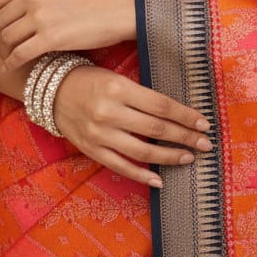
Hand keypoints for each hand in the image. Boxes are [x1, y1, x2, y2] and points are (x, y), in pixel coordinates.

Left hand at [0, 0, 135, 69]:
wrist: (119, 8)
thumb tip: (15, 7)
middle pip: (2, 21)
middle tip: (3, 48)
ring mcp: (40, 17)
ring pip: (7, 39)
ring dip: (5, 51)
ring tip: (9, 58)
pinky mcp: (49, 38)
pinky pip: (19, 54)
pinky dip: (11, 63)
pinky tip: (10, 67)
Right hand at [53, 63, 212, 188]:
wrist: (51, 91)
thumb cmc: (89, 80)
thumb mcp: (115, 77)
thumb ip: (141, 94)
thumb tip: (176, 111)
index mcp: (118, 88)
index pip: (161, 105)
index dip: (185, 115)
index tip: (204, 123)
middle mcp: (109, 112)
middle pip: (156, 128)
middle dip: (185, 137)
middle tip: (205, 144)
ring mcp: (99, 134)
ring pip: (143, 151)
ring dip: (169, 157)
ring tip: (188, 158)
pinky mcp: (92, 150)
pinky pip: (121, 167)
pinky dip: (142, 176)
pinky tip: (160, 180)